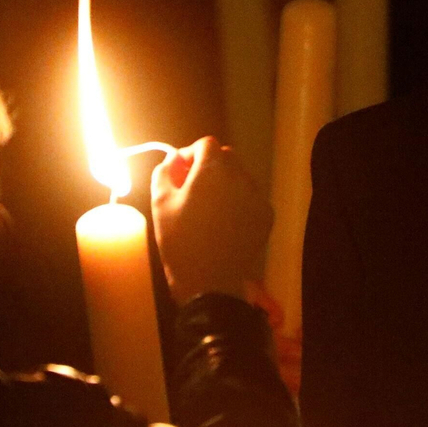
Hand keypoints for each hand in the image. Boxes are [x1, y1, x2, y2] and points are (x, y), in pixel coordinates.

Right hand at [151, 138, 269, 303]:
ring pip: (241, 177)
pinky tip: (225, 223)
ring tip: (209, 209)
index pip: (206, 144)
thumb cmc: (180, 241)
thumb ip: (165, 172)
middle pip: (226, 157)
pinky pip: (251, 197)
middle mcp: (241, 176)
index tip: (180, 171)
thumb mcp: (160, 204)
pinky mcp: (267, 215)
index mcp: (214, 169)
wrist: (210, 282)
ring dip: (225, 183)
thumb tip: (173, 158)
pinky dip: (239, 201)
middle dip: (209, 166)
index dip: (191, 154)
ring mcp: (257, 196)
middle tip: (192, 189)